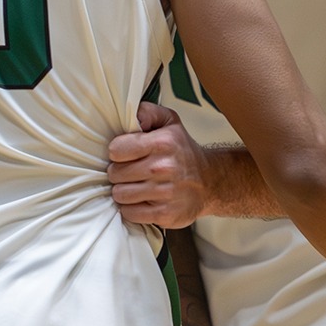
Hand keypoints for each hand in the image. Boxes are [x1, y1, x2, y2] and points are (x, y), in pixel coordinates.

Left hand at [107, 102, 207, 227]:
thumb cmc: (182, 151)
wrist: (210, 182)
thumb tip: (130, 115)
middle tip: (131, 171)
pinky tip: (142, 200)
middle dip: (119, 172)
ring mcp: (165, 193)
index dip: (117, 152)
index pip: (117, 149)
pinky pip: (130, 213)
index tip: (125, 154)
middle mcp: (164, 168)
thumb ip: (147, 112)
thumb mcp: (169, 122)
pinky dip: (132, 208)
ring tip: (136, 185)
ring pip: (120, 194)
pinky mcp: (165, 214)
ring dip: (124, 191)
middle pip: (115, 173)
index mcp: (163, 143)